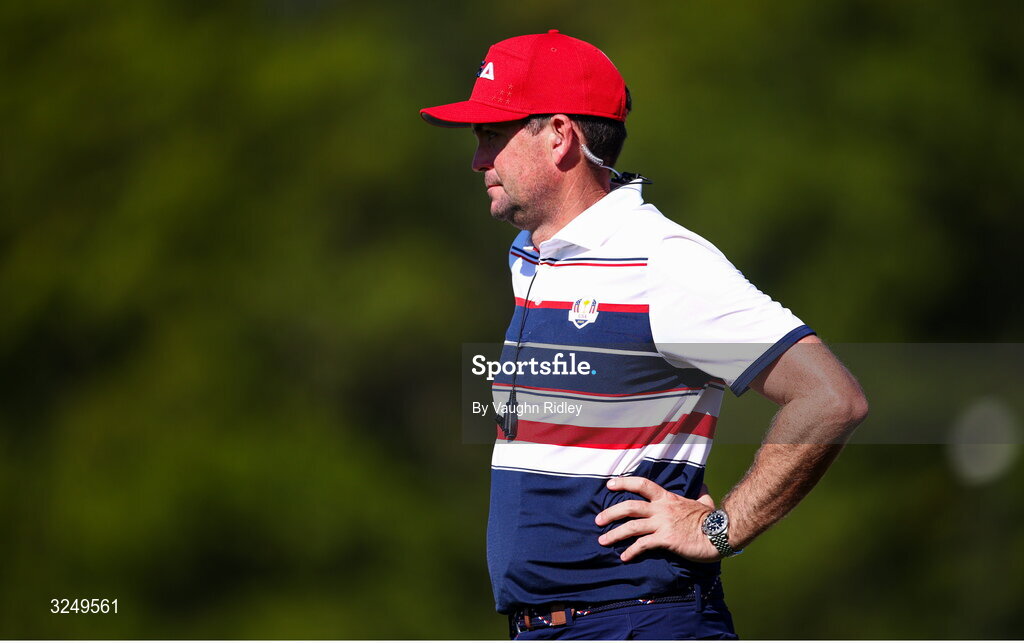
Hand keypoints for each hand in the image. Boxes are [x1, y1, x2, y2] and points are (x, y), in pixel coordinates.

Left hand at [595, 477, 720, 562]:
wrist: (719, 534)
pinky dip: (631, 551)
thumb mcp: (704, 502)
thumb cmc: (712, 520)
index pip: (642, 484)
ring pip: (631, 527)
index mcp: (667, 498)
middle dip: (610, 513)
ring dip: (614, 534)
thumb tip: (704, 486)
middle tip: (598, 520)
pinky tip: (624, 557)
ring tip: (602, 541)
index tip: (609, 484)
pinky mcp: (665, 540)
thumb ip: (700, 494)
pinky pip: (643, 545)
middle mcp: (661, 509)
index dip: (624, 483)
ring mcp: (662, 524)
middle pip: (629, 507)